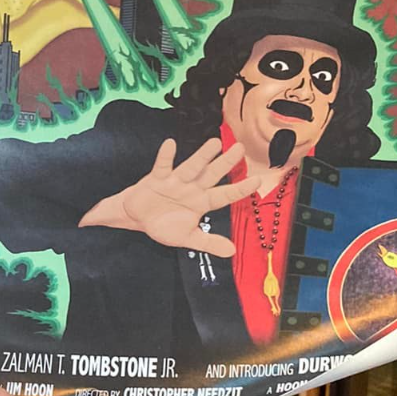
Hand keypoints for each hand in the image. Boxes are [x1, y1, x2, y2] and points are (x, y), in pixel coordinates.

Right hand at [82, 137, 257, 255]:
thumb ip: (209, 243)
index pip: (225, 195)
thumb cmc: (164, 225)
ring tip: (214, 143)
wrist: (138, 219)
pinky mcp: (157, 178)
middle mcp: (192, 188)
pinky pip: (163, 166)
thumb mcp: (188, 238)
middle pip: (212, 174)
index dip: (240, 189)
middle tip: (239, 148)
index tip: (257, 181)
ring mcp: (175, 182)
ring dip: (202, 156)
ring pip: (191, 167)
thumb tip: (231, 252)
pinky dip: (165, 156)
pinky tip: (170, 144)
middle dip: (225, 162)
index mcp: (202, 203)